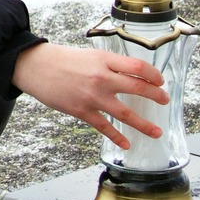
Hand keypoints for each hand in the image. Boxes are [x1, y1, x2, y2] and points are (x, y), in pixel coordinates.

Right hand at [11, 43, 167, 148]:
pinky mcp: (82, 111)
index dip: (153, 75)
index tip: (160, 81)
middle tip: (165, 101)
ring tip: (156, 132)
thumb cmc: (61, 60)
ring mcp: (93, 96)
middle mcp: (101, 78)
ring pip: (126, 113)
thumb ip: (109, 65)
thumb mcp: (89, 55)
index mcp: (104, 60)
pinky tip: (127, 144)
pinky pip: (105, 127)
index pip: (138, 67)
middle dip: (156, 96)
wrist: (35, 67)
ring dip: (144, 124)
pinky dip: (118, 137)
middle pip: (138, 88)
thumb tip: (130, 76)